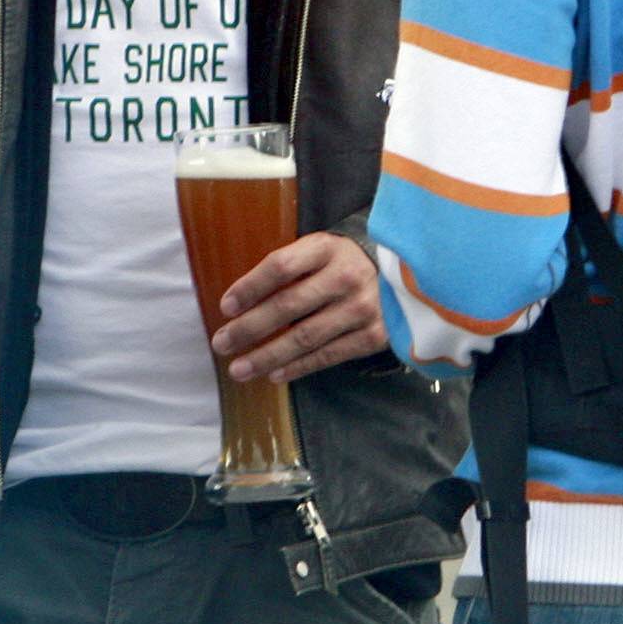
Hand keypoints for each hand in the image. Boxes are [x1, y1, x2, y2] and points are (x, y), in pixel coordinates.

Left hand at [209, 233, 387, 383]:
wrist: (401, 275)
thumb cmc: (340, 263)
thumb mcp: (317, 251)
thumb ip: (286, 269)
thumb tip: (239, 304)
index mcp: (325, 249)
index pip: (280, 267)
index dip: (250, 287)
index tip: (225, 308)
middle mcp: (345, 276)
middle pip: (288, 305)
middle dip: (250, 328)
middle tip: (221, 344)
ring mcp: (362, 308)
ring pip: (305, 337)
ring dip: (267, 356)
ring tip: (239, 369)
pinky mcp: (374, 335)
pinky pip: (328, 355)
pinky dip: (298, 367)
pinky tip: (274, 374)